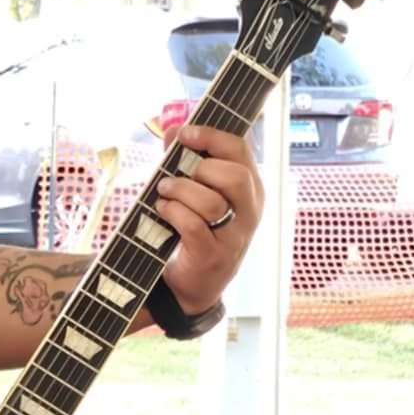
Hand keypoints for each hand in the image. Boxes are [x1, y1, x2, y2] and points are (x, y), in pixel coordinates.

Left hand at [152, 123, 262, 320]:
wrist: (195, 285)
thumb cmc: (197, 231)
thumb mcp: (198, 194)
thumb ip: (187, 162)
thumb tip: (172, 129)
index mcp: (250, 188)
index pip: (240, 150)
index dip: (211, 136)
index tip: (184, 134)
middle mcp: (249, 211)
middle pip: (235, 176)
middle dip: (199, 168)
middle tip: (174, 173)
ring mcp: (234, 235)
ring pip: (212, 202)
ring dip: (181, 191)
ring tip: (164, 190)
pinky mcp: (214, 255)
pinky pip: (195, 227)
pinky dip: (174, 213)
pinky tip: (163, 209)